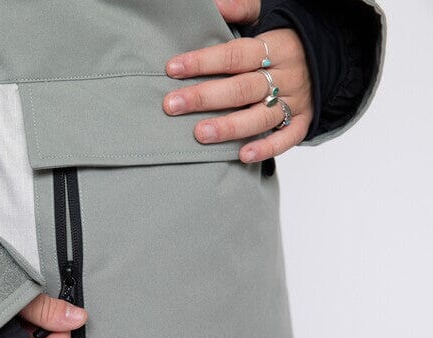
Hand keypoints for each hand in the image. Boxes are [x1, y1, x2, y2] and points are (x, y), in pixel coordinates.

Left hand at [162, 0, 312, 162]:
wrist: (331, 55)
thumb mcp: (268, 15)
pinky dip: (267, 148)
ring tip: (200, 134)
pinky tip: (243, 155)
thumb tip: (213, 3)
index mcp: (275, 47)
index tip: (172, 68)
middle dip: (205, 97)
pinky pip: (288, 137)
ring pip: (261, 116)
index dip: (203, 62)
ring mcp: (296, 100)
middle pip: (242, 88)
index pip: (235, 55)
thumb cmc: (286, 38)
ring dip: (230, 126)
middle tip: (173, 104)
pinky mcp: (303, 120)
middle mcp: (286, 75)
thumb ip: (241, 9)